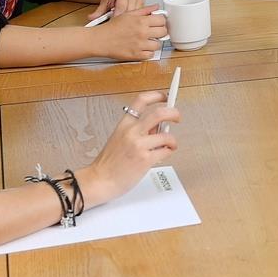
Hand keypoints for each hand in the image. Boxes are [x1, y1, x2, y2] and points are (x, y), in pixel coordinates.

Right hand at [77, 91, 179, 206]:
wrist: (100, 180)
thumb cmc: (108, 163)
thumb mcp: (120, 140)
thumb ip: (138, 131)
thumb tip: (157, 127)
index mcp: (124, 125)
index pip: (141, 101)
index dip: (156, 95)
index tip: (165, 96)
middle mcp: (132, 132)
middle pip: (159, 113)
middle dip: (174, 113)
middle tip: (177, 117)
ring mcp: (139, 145)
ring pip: (167, 135)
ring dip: (172, 140)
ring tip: (170, 145)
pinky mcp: (145, 159)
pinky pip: (166, 151)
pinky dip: (168, 152)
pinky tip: (163, 155)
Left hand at [91, 0, 143, 21]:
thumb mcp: (103, 1)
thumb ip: (98, 11)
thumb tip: (91, 18)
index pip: (122, 7)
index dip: (118, 16)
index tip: (114, 24)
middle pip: (130, 11)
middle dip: (123, 19)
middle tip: (117, 27)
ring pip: (136, 13)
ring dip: (130, 19)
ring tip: (123, 23)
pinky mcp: (142, 1)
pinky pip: (140, 12)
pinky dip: (134, 16)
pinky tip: (128, 20)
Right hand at [92, 7, 165, 60]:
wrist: (101, 40)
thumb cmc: (113, 27)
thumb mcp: (128, 14)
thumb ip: (144, 10)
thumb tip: (156, 6)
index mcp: (141, 21)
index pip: (162, 20)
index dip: (161, 21)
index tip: (158, 23)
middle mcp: (142, 32)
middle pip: (163, 32)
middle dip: (160, 31)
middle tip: (155, 32)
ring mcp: (140, 45)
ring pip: (158, 45)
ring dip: (154, 42)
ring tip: (148, 40)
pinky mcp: (136, 55)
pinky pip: (150, 55)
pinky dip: (148, 52)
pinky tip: (143, 48)